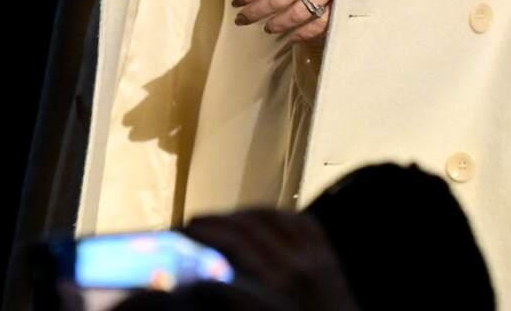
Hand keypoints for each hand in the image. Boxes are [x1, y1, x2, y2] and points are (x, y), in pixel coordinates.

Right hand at [180, 210, 358, 310]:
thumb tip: (203, 279)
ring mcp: (316, 256)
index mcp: (277, 284)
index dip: (204, 234)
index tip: (182, 232)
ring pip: (272, 216)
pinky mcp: (328, 254)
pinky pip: (299, 219)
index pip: (233, 244)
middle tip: (192, 223)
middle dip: (215, 221)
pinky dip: (276, 214)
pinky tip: (260, 218)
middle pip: (248, 226)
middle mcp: (296, 265)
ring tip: (221, 218)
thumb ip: (236, 298)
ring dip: (242, 213)